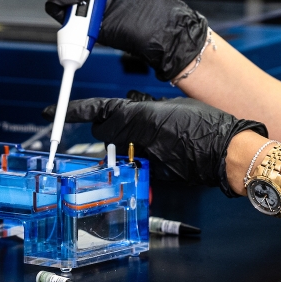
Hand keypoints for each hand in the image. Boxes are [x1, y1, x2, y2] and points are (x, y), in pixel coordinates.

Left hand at [44, 92, 267, 197]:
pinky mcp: (155, 175)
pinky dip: (147, 155)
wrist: (230, 153)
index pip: (99, 112)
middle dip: (109, 127)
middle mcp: (139, 140)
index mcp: (141, 118)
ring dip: (130, 142)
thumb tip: (132, 106)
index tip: (50, 112)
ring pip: (123, 148)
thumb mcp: (173, 106)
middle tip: (125, 119)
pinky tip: (169, 149)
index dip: (73, 111)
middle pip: (106, 133)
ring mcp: (146, 160)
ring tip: (158, 134)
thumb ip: (146, 108)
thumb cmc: (209, 126)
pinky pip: (141, 161)